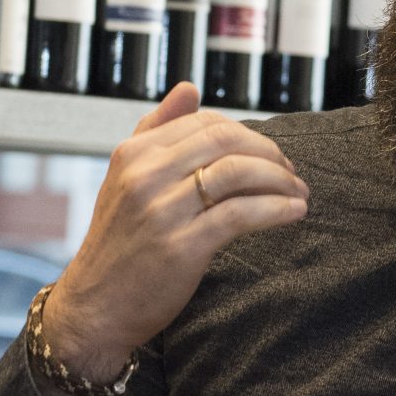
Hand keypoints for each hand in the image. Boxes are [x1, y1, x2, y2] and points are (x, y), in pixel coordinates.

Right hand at [47, 84, 308, 381]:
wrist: (95, 307)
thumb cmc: (119, 244)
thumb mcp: (126, 180)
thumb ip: (157, 131)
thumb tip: (190, 87)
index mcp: (134, 153)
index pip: (207, 123)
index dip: (249, 135)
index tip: (270, 155)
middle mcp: (145, 175)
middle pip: (227, 141)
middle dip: (270, 153)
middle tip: (292, 172)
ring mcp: (162, 210)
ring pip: (238, 172)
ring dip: (280, 179)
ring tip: (299, 193)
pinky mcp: (181, 246)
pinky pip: (242, 214)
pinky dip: (276, 209)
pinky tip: (294, 213)